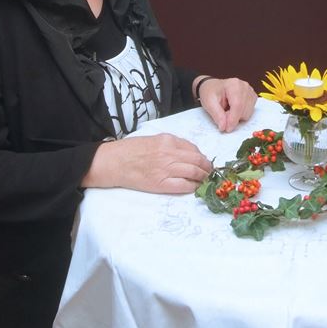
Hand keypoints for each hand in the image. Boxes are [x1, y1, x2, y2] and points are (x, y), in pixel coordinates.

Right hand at [86, 133, 212, 193]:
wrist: (115, 162)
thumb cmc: (132, 150)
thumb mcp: (154, 139)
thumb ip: (172, 144)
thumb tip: (189, 153)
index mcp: (168, 141)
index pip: (193, 149)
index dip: (203, 157)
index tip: (205, 162)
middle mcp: (170, 153)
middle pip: (198, 161)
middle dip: (207, 168)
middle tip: (210, 172)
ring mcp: (166, 169)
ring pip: (194, 173)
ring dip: (203, 178)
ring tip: (205, 181)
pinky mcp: (161, 183)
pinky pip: (184, 186)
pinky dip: (193, 187)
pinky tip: (195, 188)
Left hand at [198, 77, 256, 132]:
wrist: (212, 87)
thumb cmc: (210, 92)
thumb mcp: (209, 103)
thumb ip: (217, 115)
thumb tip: (224, 127)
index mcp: (234, 85)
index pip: (238, 105)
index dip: (233, 119)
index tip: (227, 129)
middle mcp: (245, 87)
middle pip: (244, 111)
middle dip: (233, 118)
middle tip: (223, 114)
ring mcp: (250, 91)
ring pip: (248, 113)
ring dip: (237, 116)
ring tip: (227, 110)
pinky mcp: (252, 97)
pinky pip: (250, 112)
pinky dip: (241, 114)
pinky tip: (233, 108)